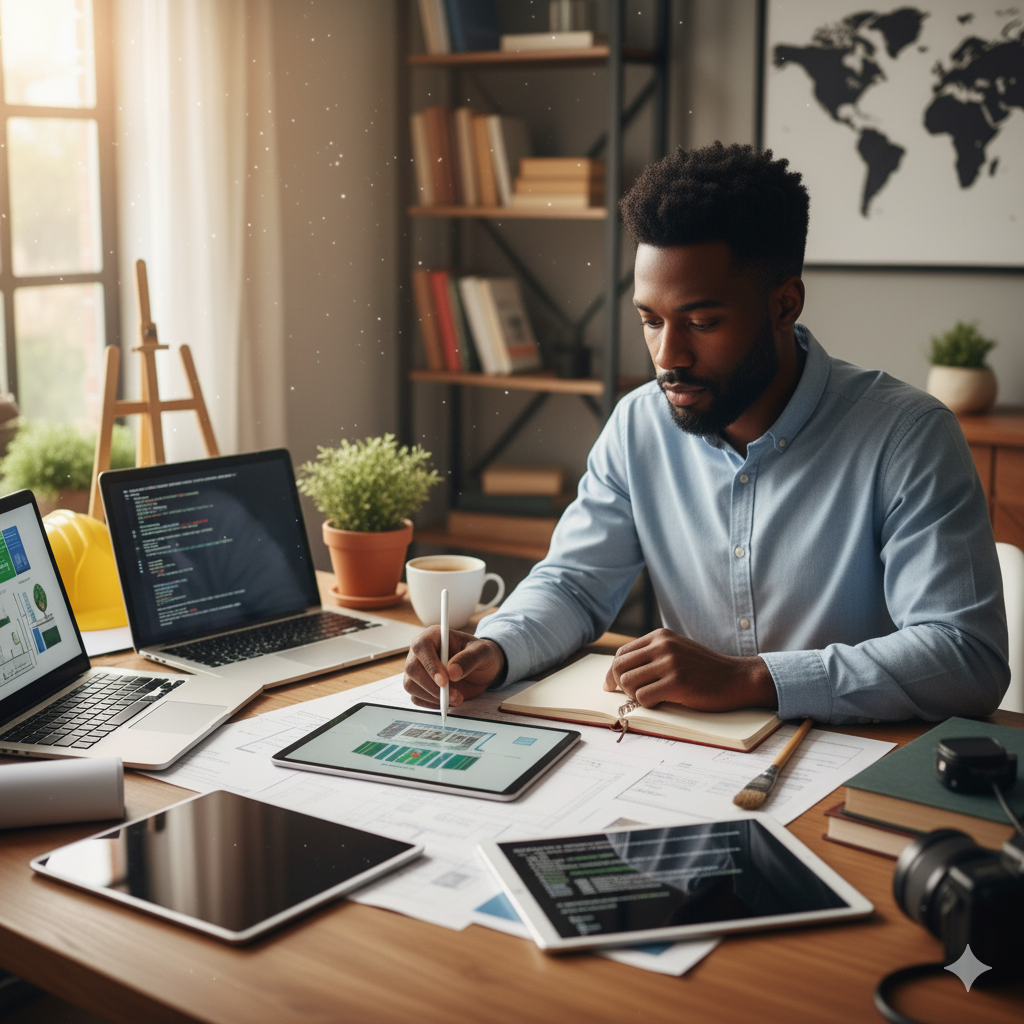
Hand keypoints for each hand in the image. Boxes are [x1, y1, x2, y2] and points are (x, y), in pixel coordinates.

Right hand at [403, 627, 505, 709]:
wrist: (482, 668)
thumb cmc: (480, 654)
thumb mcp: (482, 652)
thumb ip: (469, 659)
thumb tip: (452, 672)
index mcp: (434, 636)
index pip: (421, 647)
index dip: (430, 664)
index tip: (444, 681)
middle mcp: (422, 652)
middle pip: (412, 669)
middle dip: (431, 686)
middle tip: (454, 696)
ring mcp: (418, 669)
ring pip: (411, 685)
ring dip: (433, 697)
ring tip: (457, 698)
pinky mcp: (419, 686)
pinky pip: (417, 698)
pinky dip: (432, 704)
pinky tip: (448, 701)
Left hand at [602, 628, 777, 711]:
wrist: (737, 678)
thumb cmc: (705, 670)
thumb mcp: (677, 651)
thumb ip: (652, 655)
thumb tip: (617, 673)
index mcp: (660, 636)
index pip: (622, 653)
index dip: (613, 672)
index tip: (612, 685)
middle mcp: (663, 645)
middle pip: (619, 666)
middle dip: (618, 684)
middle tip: (628, 695)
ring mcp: (670, 663)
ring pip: (628, 683)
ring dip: (633, 695)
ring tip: (650, 697)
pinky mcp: (677, 682)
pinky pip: (643, 697)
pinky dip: (648, 704)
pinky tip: (662, 702)